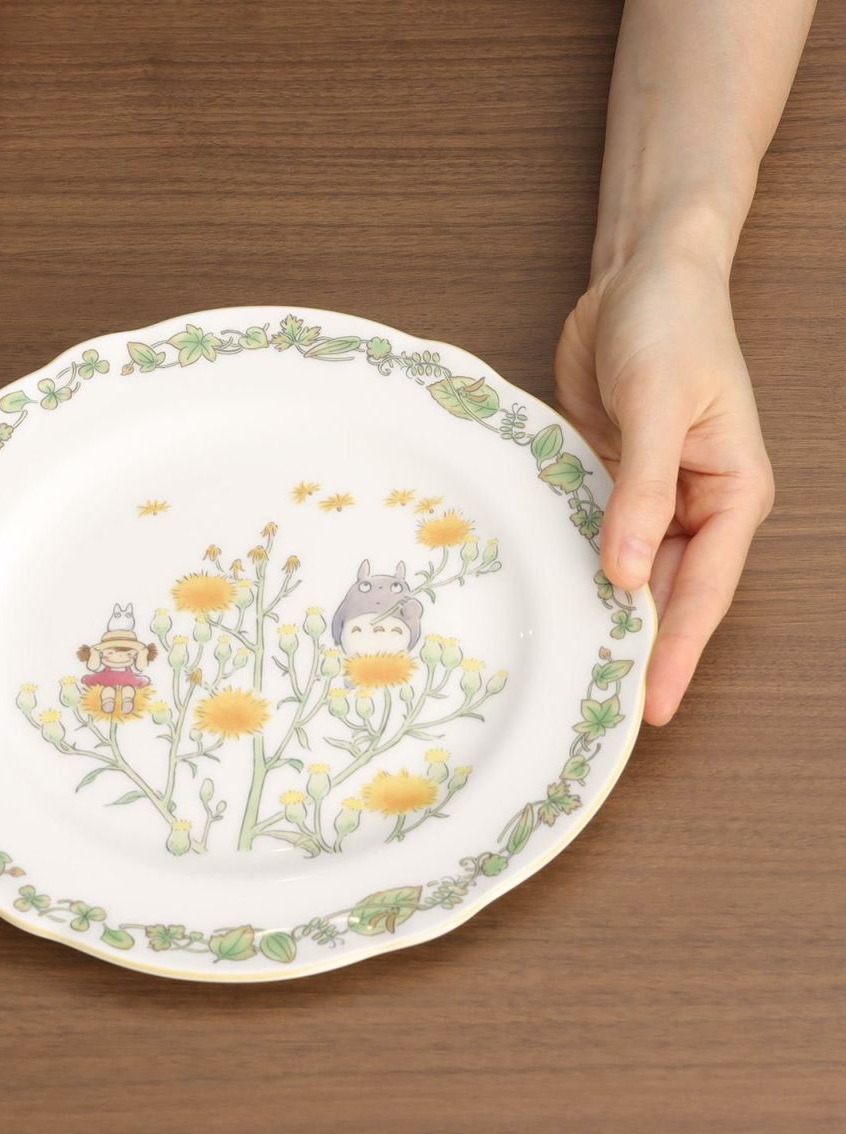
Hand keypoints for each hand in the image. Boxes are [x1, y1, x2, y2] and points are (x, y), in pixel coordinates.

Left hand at [554, 243, 773, 725]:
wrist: (640, 277)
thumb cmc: (672, 327)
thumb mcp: (661, 407)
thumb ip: (644, 492)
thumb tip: (627, 575)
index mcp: (732, 493)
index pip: (704, 591)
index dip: (677, 652)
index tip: (650, 707)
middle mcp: (696, 504)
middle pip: (666, 592)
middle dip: (637, 644)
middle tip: (595, 701)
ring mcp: (651, 496)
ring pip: (627, 569)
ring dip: (601, 608)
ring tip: (568, 664)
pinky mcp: (610, 480)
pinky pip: (594, 534)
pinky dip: (576, 564)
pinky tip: (551, 597)